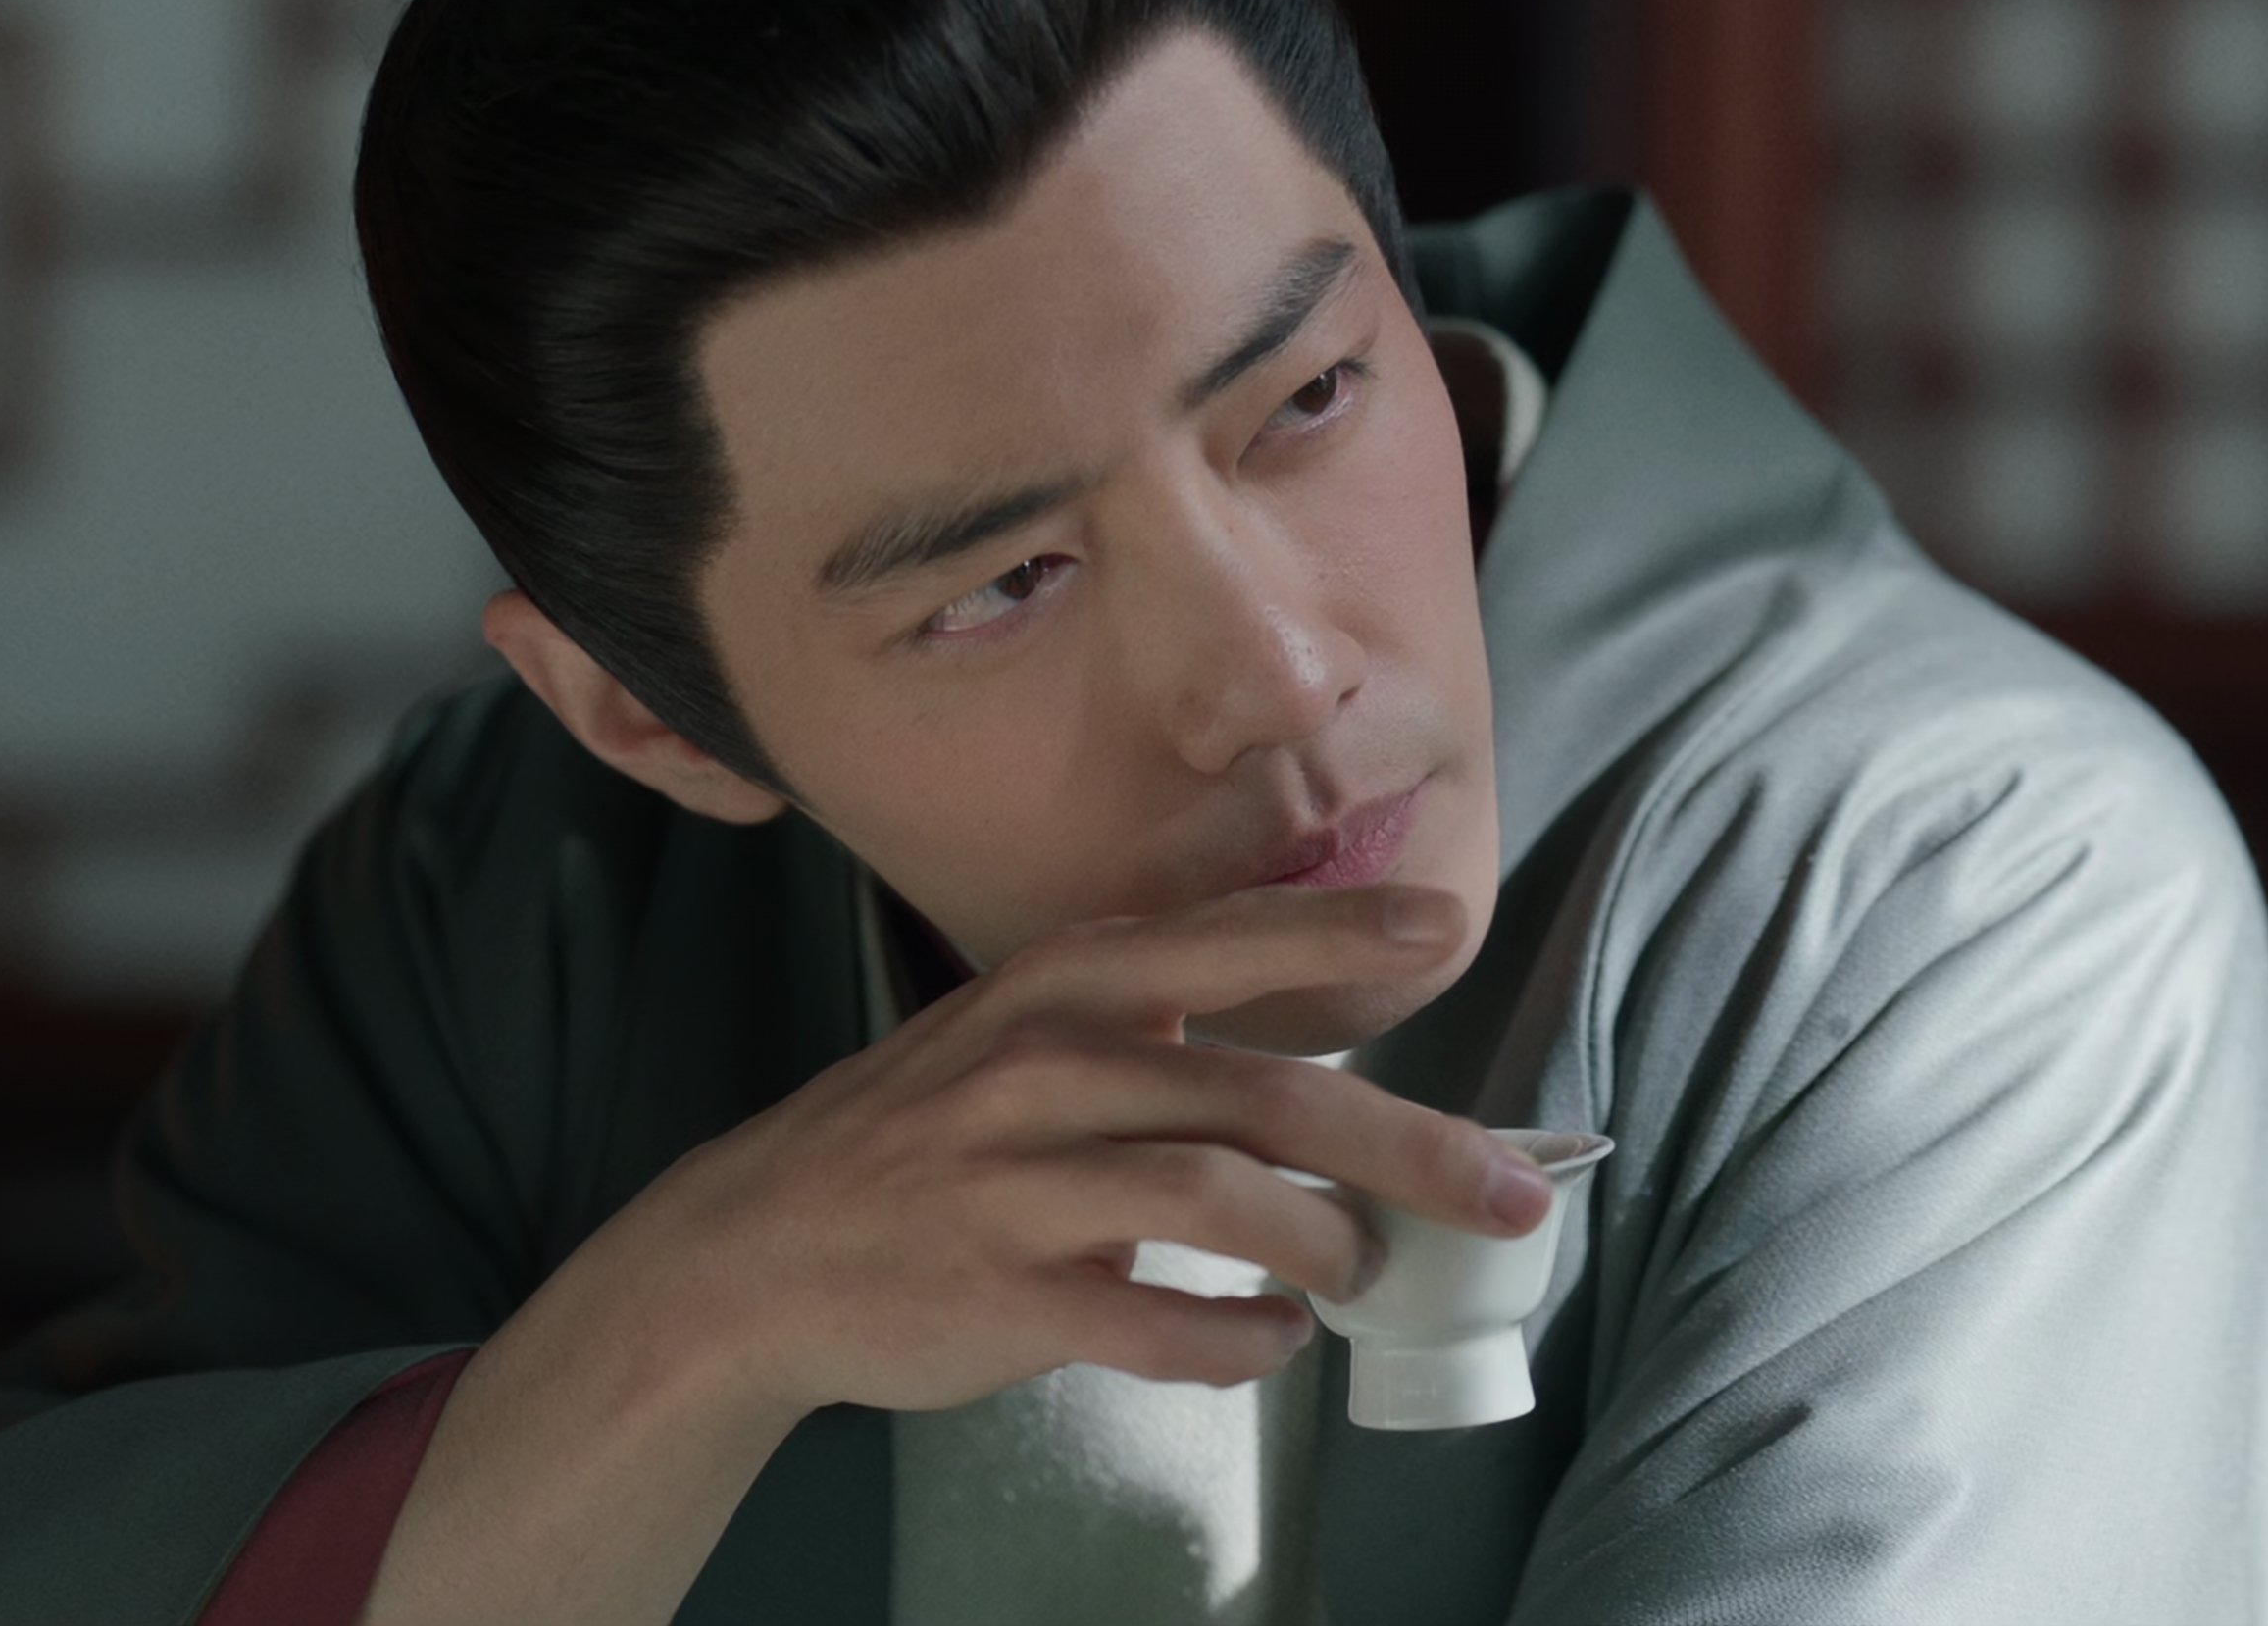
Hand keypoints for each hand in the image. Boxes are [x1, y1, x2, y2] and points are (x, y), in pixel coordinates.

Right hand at [578, 881, 1556, 1421]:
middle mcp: (1042, 1065)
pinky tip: (1276, 1341)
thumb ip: (1158, 1020)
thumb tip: (1316, 1033)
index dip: (1339, 930)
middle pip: (1263, 1091)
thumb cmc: (928, 1135)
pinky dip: (1238, 1339)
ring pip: (1216, 1199)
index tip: (1444, 926)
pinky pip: (1151, 1320)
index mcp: (1062, 984)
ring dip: (1323, 1243)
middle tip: (1510, 1193)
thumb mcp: (1027, 1030)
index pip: (1223, 939)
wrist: (757, 1253)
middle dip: (1409, 1145)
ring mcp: (1015, 1182)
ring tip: (1363, 1271)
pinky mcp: (999, 1295)